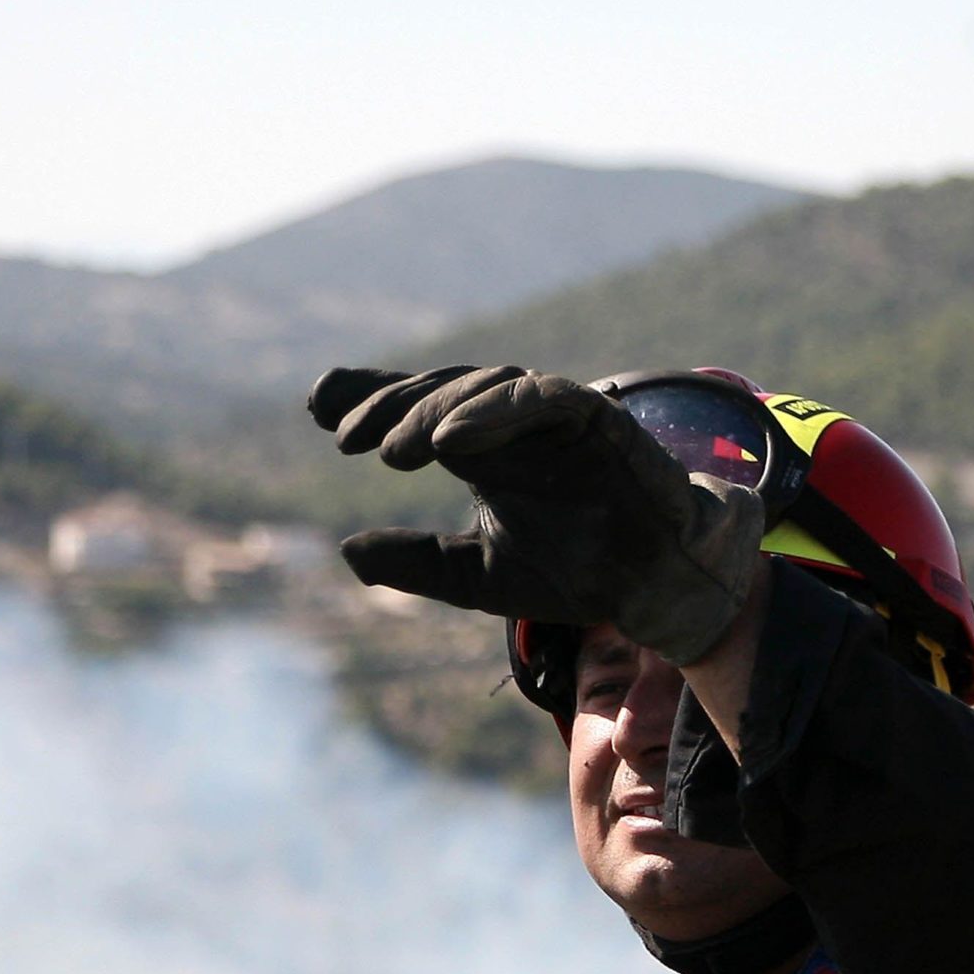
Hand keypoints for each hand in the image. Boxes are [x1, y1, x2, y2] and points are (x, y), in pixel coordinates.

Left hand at [306, 365, 766, 664]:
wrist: (655, 586)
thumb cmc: (575, 572)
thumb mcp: (478, 577)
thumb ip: (417, 563)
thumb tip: (346, 553)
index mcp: (484, 453)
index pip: (419, 412)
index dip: (372, 402)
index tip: (318, 411)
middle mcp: (512, 427)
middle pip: (442, 391)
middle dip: (391, 404)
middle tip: (347, 437)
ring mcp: (553, 418)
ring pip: (485, 388)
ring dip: (436, 410)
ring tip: (393, 451)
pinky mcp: (596, 418)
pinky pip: (542, 396)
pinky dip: (496, 410)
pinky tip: (449, 441)